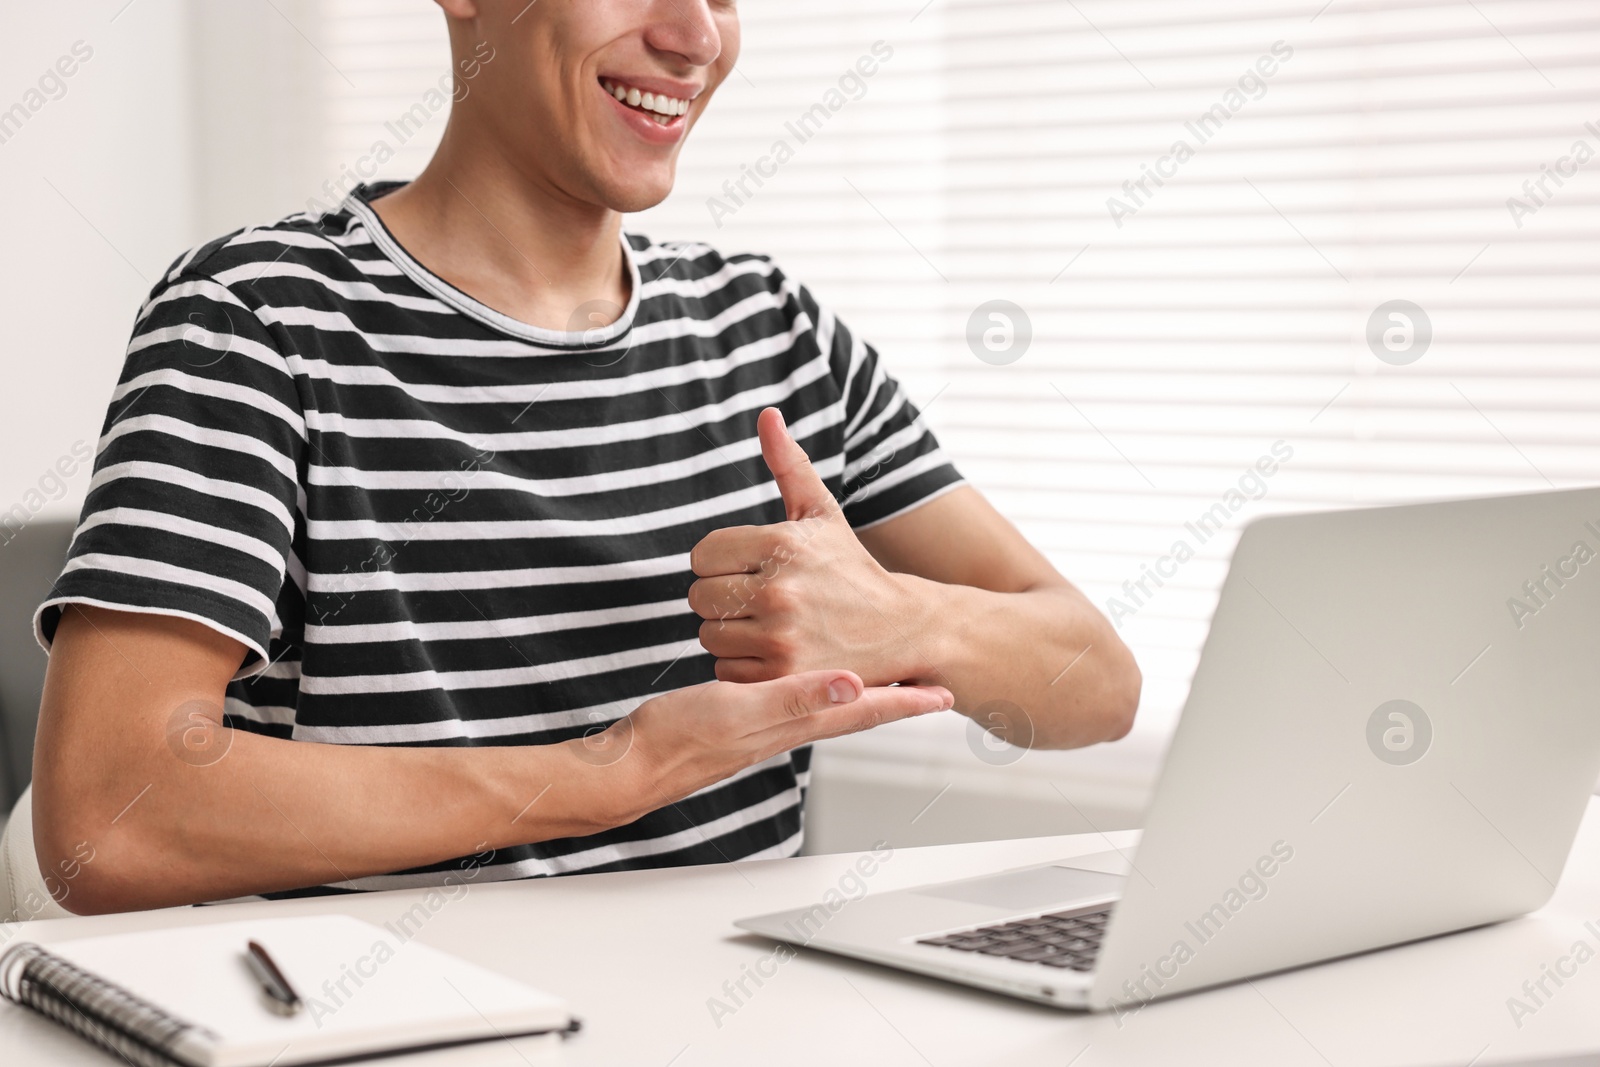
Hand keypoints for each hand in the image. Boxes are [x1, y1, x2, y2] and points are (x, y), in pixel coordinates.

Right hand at [583, 670, 953, 813]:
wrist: (634, 762)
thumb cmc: (680, 738)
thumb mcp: (741, 709)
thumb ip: (795, 697)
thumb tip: (853, 683)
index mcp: (795, 721)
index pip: (864, 709)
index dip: (906, 701)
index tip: (944, 693)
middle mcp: (789, 725)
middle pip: (857, 710)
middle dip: (897, 698)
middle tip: (931, 685)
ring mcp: (767, 725)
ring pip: (830, 705)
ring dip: (863, 693)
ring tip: (888, 680)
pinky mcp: (744, 718)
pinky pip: (797, 700)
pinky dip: (818, 687)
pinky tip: (814, 681)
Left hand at [688, 408, 921, 684]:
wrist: (902, 629)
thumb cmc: (851, 569)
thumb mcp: (822, 514)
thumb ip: (789, 464)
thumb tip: (767, 415)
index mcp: (782, 544)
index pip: (701, 554)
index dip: (719, 562)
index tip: (747, 568)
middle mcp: (779, 590)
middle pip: (699, 596)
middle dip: (722, 598)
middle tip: (758, 599)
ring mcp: (781, 637)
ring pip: (709, 635)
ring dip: (731, 633)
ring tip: (769, 625)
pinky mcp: (782, 678)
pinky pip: (726, 670)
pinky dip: (742, 666)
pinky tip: (774, 653)